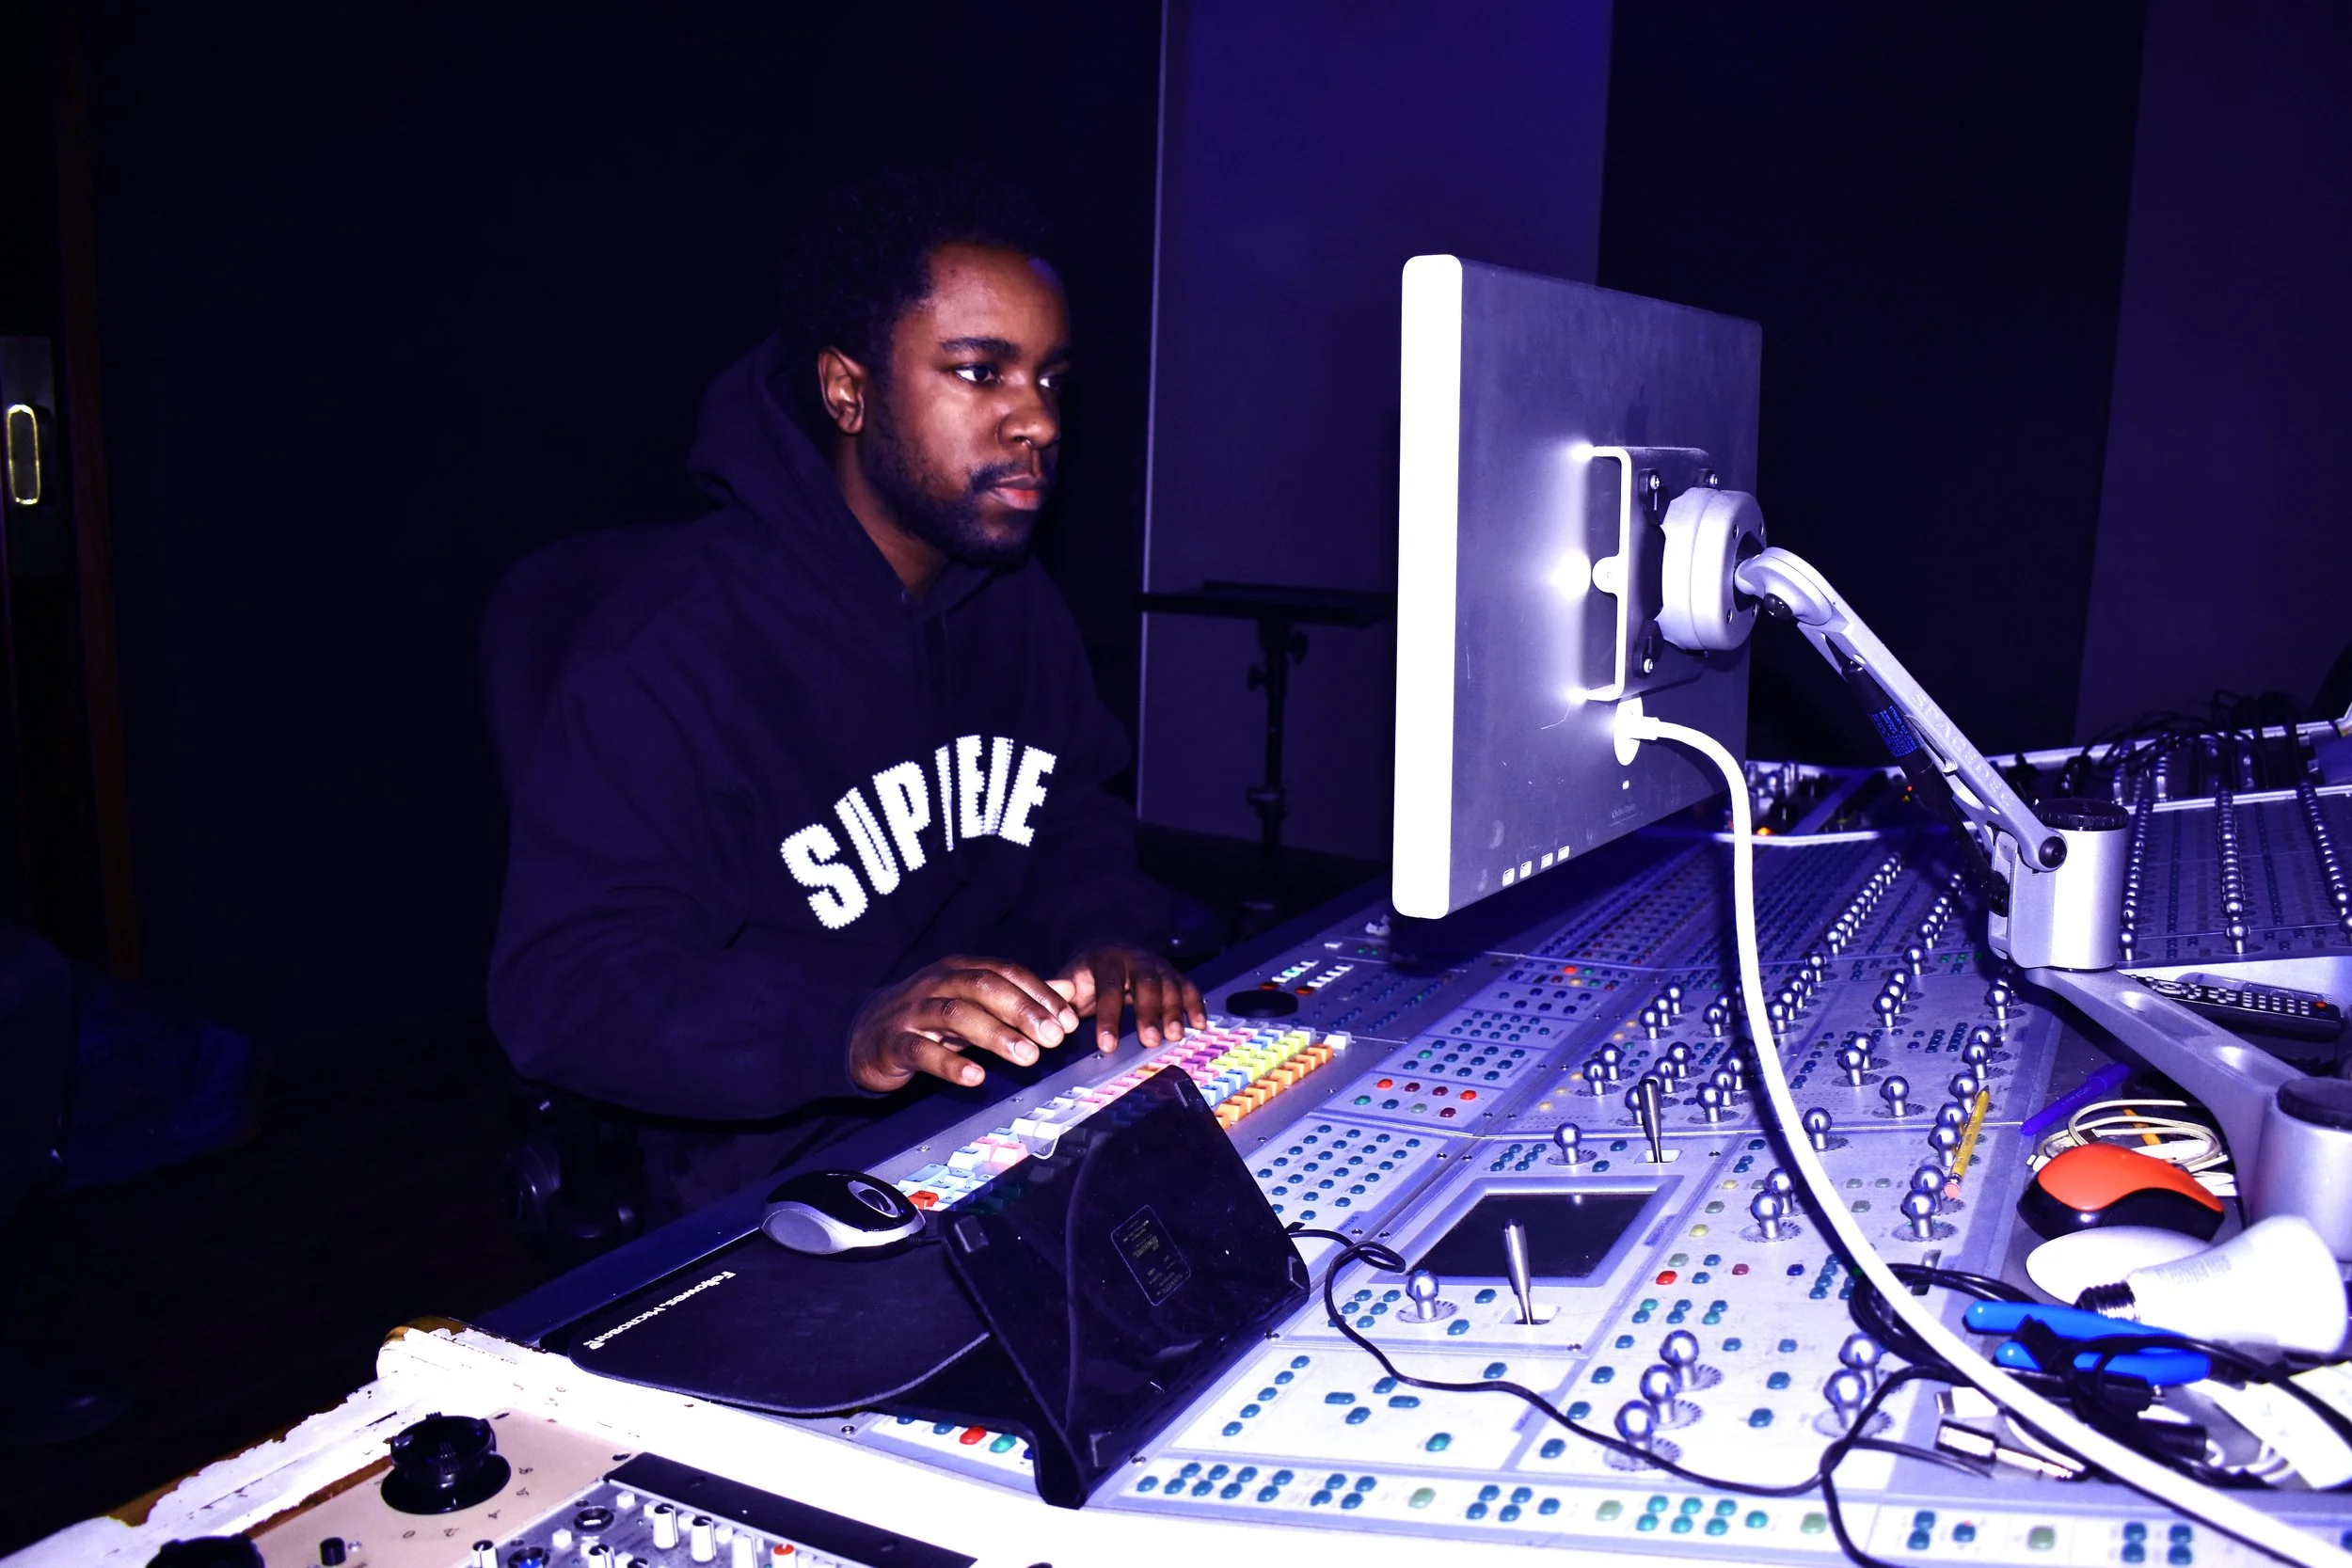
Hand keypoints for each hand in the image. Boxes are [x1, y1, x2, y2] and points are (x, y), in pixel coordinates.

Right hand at [847, 955, 1082, 1092]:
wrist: (867, 1035)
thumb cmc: (930, 1018)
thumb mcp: (974, 1003)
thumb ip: (1019, 996)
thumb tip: (1068, 990)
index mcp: (959, 970)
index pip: (1005, 972)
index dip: (1039, 994)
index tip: (1068, 1020)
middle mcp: (937, 984)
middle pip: (983, 987)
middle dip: (1023, 1010)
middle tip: (1055, 1037)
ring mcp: (913, 1013)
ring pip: (956, 1015)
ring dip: (996, 1035)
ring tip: (1028, 1057)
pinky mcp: (895, 1043)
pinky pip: (923, 1051)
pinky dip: (950, 1064)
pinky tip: (976, 1077)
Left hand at [1057, 942, 1206, 1051]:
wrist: (1109, 950)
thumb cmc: (1088, 974)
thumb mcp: (1070, 980)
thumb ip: (1059, 995)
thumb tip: (1046, 1010)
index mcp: (1106, 961)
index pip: (1108, 988)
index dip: (1108, 1017)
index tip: (1106, 1045)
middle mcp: (1135, 959)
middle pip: (1145, 983)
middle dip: (1149, 1012)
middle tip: (1150, 1041)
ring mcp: (1157, 965)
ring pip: (1169, 984)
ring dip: (1174, 1011)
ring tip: (1174, 1037)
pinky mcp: (1173, 974)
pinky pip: (1188, 986)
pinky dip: (1195, 1004)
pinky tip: (1199, 1024)